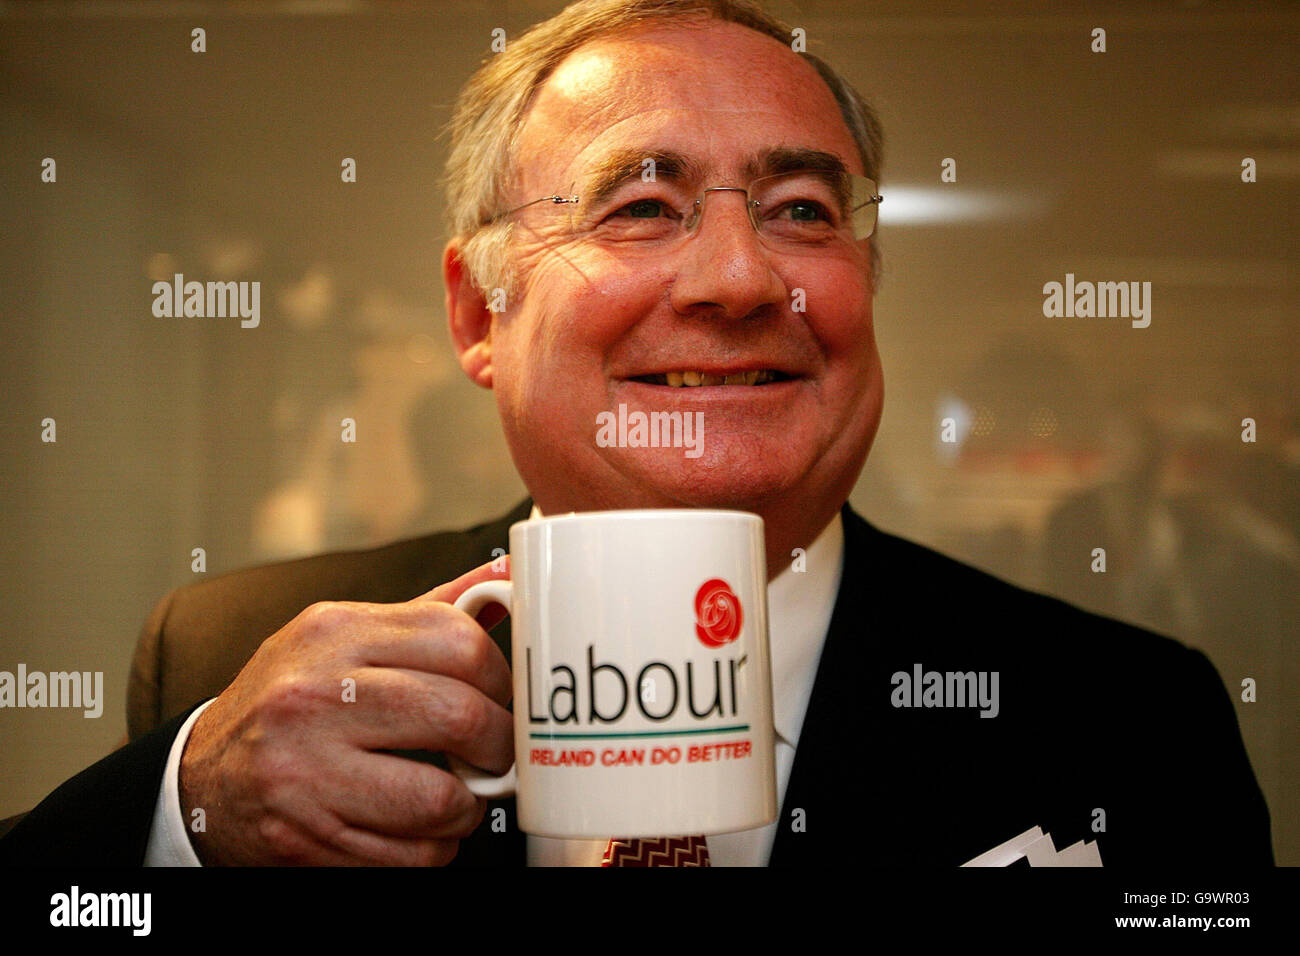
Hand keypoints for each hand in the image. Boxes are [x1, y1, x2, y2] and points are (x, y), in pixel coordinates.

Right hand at [178, 559, 513, 865]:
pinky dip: (434, 847)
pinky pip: (410, 854)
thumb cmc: (290, 700)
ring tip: (458, 795)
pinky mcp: (304, 835)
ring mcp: (305, 769)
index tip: (502, 697)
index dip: (502, 677)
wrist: (201, 776)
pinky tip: (419, 828)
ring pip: (440, 797)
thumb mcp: (345, 636)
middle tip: (494, 753)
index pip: (458, 641)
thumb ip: (428, 612)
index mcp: (336, 632)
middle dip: (498, 743)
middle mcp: (315, 695)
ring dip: (469, 806)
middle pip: (458, 715)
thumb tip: (507, 574)